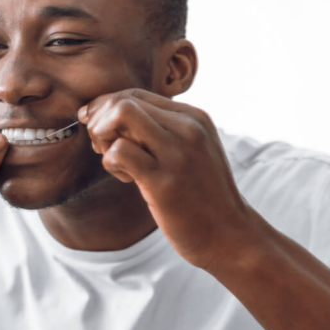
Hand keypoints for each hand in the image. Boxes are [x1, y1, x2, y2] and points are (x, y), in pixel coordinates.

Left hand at [80, 89, 259, 271]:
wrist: (230, 235)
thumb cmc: (199, 194)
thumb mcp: (188, 150)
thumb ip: (158, 130)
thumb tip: (104, 114)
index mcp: (193, 117)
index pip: (134, 94)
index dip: (106, 109)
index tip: (100, 130)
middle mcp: (187, 128)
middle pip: (122, 101)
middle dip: (100, 122)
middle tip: (103, 148)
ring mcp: (177, 154)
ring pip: (119, 116)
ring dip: (103, 138)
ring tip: (116, 162)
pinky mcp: (163, 181)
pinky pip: (119, 151)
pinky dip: (110, 162)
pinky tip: (125, 178)